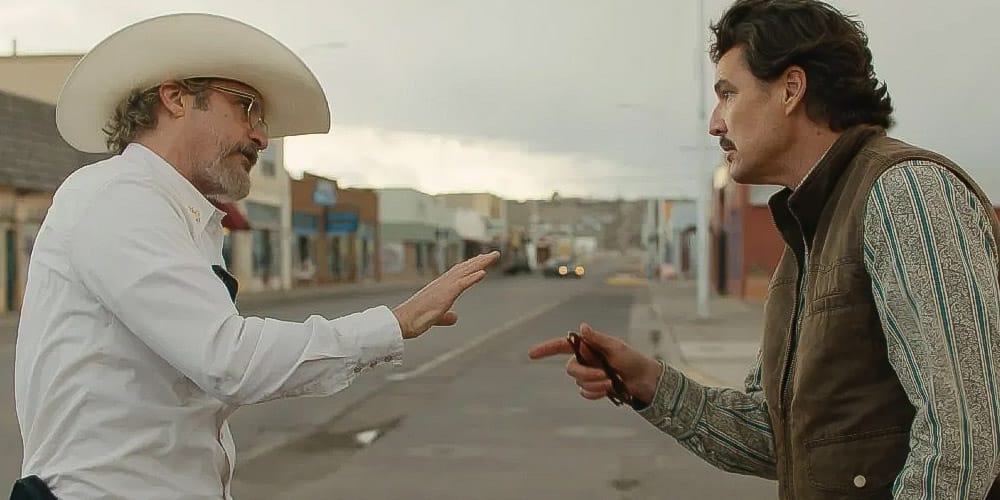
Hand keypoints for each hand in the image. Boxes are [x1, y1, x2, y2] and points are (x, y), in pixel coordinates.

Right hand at [392, 251, 499, 338]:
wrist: (403, 321)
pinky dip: (473, 278)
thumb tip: (455, 318)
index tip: (481, 260)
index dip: (471, 266)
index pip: (459, 273)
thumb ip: (446, 317)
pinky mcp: (444, 295)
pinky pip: (461, 284)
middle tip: (494, 254)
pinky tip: (484, 273)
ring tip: (493, 257)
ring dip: (481, 264)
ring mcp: (444, 287)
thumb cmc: (416, 319)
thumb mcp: (436, 317)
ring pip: (465, 272)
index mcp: (440, 287)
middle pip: (465, 268)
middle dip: (480, 261)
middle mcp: (443, 283)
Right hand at [528, 323, 662, 404]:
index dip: (546, 349)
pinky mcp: (595, 388)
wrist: (646, 381)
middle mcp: (586, 360)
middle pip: (571, 369)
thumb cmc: (633, 360)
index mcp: (588, 346)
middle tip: (604, 375)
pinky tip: (607, 390)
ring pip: (579, 383)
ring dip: (594, 384)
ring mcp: (590, 374)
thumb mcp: (616, 347)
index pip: (562, 346)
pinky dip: (595, 393)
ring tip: (611, 382)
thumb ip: (597, 339)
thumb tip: (582, 327)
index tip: (532, 354)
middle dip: (586, 374)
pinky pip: (586, 393)